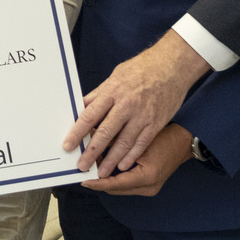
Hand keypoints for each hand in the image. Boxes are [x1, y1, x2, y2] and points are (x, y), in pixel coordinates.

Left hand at [63, 30, 208, 175]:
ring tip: (101, 173)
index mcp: (112, 92)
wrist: (172, 65)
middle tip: (81, 166)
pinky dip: (131, 156)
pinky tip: (122, 166)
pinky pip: (141, 143)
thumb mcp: (114, 77)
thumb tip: (81, 109)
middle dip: (91, 152)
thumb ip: (98, 95)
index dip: (77, 132)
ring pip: (124, 143)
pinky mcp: (156, 122)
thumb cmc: (141, 69)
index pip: (89, 116)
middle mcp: (126, 105)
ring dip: (111, 160)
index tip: (67, 145)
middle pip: (105, 133)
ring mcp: (142, 115)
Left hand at [82, 124, 193, 196]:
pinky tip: (104, 166)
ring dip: (105, 178)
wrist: (183, 142)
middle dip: (98, 180)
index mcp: (147, 177)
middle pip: (115, 188)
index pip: (115, 184)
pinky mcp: (148, 185)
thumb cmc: (163, 137)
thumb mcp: (138, 139)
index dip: (97, 182)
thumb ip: (116, 144)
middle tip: (83, 170)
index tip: (83, 179)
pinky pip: (125, 184)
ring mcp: (149, 188)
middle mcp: (148, 187)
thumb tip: (93, 141)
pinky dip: (114, 176)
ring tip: (91, 167)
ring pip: (119, 187)